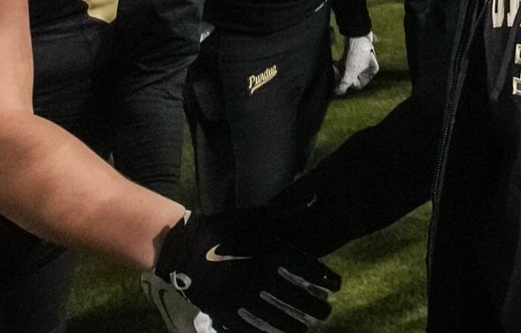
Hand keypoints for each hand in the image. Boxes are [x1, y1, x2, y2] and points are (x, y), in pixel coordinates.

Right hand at [154, 212, 339, 332]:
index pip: (308, 271)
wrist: (184, 245)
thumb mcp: (257, 215)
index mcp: (270, 252)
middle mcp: (260, 277)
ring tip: (308, 327)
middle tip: (327, 312)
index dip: (327, 280)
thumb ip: (288, 210)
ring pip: (278, 318)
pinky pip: (252, 328)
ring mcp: (242, 297)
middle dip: (317, 308)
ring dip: (297, 324)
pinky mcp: (225, 311)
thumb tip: (315, 200)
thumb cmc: (225, 226)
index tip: (336, 286)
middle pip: (298, 298)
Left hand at [334, 33, 378, 95]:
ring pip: (349, 68)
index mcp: (372, 70)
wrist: (356, 33)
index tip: (341, 81)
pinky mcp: (354, 51)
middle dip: (343, 76)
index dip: (349, 85)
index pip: (360, 84)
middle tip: (336, 74)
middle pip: (353, 76)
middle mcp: (369, 64)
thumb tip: (338, 93)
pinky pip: (346, 60)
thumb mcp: (351, 72)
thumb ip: (344, 84)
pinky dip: (340, 62)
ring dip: (340, 69)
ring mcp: (362, 57)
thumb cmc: (357, 54)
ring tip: (333, 67)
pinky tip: (334, 62)